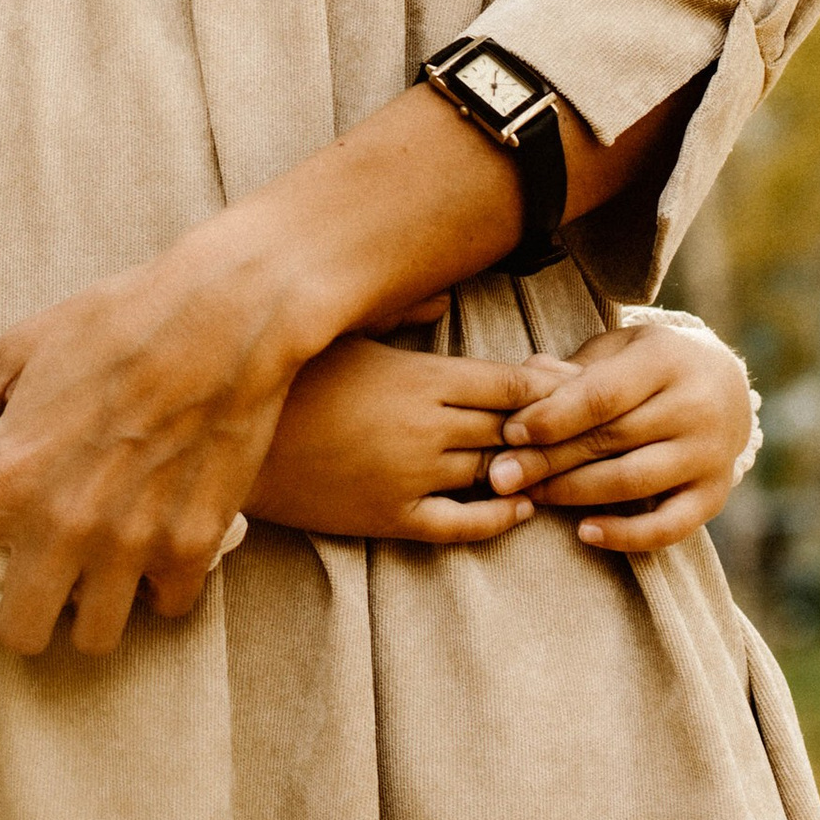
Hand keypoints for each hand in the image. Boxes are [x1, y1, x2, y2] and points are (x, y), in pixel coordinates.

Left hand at [0, 243, 302, 658]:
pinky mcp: (192, 546)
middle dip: (20, 614)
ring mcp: (130, 542)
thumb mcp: (20, 345)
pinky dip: (155, 589)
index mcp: (7, 471)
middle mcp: (63, 521)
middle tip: (31, 575)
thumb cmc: (118, 321)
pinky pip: (161, 608)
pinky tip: (154, 547)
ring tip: (95, 568)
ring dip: (87, 610)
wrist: (228, 315)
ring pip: (90, 637)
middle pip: (18, 633)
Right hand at [248, 338, 578, 544]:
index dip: (549, 388)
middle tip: (583, 429)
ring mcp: (411, 476)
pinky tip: (517, 507)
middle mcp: (425, 428)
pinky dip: (497, 518)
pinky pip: (461, 525)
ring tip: (562, 466)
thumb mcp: (345, 334)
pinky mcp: (391, 517)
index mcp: (419, 377)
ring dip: (529, 470)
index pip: (511, 385)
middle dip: (551, 430)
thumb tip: (446, 295)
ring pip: (494, 474)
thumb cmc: (291, 379)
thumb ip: (402, 314)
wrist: (236, 444)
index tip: (571, 386)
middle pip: (514, 430)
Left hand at [489, 317, 751, 551]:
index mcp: (666, 360)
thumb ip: (572, 369)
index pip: (601, 395)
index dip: (551, 416)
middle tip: (501, 477)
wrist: (725, 387)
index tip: (509, 432)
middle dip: (549, 460)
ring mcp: (710, 454)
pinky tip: (585, 532)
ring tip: (531, 496)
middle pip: (611, 440)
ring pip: (632, 482)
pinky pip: (668, 527)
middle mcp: (695, 407)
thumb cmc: (648, 366)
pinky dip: (626, 535)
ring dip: (574, 493)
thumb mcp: (616, 349)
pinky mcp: (714, 495)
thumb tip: (522, 381)